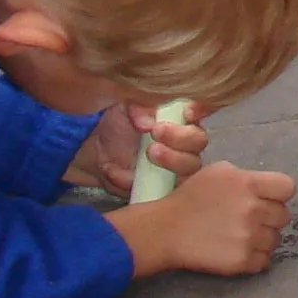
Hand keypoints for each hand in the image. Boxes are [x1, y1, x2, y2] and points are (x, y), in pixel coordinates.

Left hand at [71, 102, 207, 198]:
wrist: (93, 154)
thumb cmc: (116, 125)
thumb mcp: (123, 107)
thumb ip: (138, 107)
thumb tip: (148, 122)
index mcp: (180, 117)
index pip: (203, 110)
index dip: (203, 110)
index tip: (188, 113)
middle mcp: (185, 142)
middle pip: (199, 141)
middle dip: (181, 138)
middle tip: (156, 133)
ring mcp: (177, 168)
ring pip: (190, 168)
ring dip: (172, 160)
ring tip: (149, 153)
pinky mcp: (162, 189)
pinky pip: (161, 189)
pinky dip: (135, 180)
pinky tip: (114, 170)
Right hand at [112, 162, 295, 277]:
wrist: (165, 230)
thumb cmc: (190, 198)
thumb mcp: (218, 172)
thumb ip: (247, 177)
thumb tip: (265, 187)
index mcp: (248, 184)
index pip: (287, 188)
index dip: (278, 194)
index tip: (267, 199)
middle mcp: (253, 209)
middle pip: (283, 216)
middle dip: (269, 217)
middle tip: (250, 219)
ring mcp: (249, 237)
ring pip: (275, 239)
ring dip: (263, 238)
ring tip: (241, 235)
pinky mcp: (242, 260)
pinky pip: (264, 260)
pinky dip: (255, 257)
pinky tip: (238, 249)